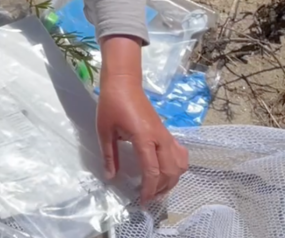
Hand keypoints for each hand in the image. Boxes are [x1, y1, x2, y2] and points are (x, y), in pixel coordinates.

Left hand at [97, 62, 188, 202]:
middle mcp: (160, 138)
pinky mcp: (167, 132)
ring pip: (179, 164)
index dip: (148, 189)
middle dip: (161, 189)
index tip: (142, 201)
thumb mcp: (104, 130)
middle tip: (148, 198)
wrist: (124, 82)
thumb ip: (109, 155)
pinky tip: (166, 172)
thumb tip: (111, 177)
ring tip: (157, 189)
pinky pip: (180, 154)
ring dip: (171, 180)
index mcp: (144, 137)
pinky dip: (177, 167)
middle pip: (170, 171)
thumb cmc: (111, 104)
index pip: (152, 170)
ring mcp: (166, 135)